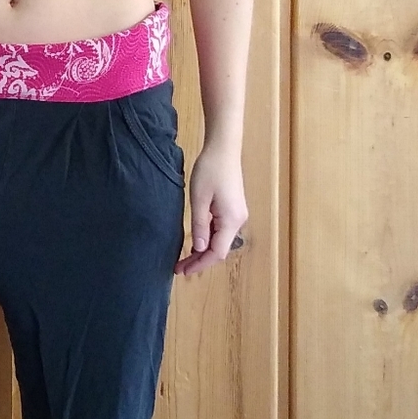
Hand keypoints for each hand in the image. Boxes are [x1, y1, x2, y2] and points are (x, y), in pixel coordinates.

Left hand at [174, 141, 247, 276]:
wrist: (223, 148)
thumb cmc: (210, 169)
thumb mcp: (199, 200)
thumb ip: (200, 226)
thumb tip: (200, 249)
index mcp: (231, 220)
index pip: (217, 252)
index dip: (200, 264)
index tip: (183, 271)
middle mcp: (238, 220)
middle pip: (219, 250)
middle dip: (200, 261)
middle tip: (179, 268)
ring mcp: (237, 215)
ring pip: (219, 242)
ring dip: (203, 252)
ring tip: (184, 259)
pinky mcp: (233, 210)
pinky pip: (220, 231)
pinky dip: (207, 240)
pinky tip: (195, 244)